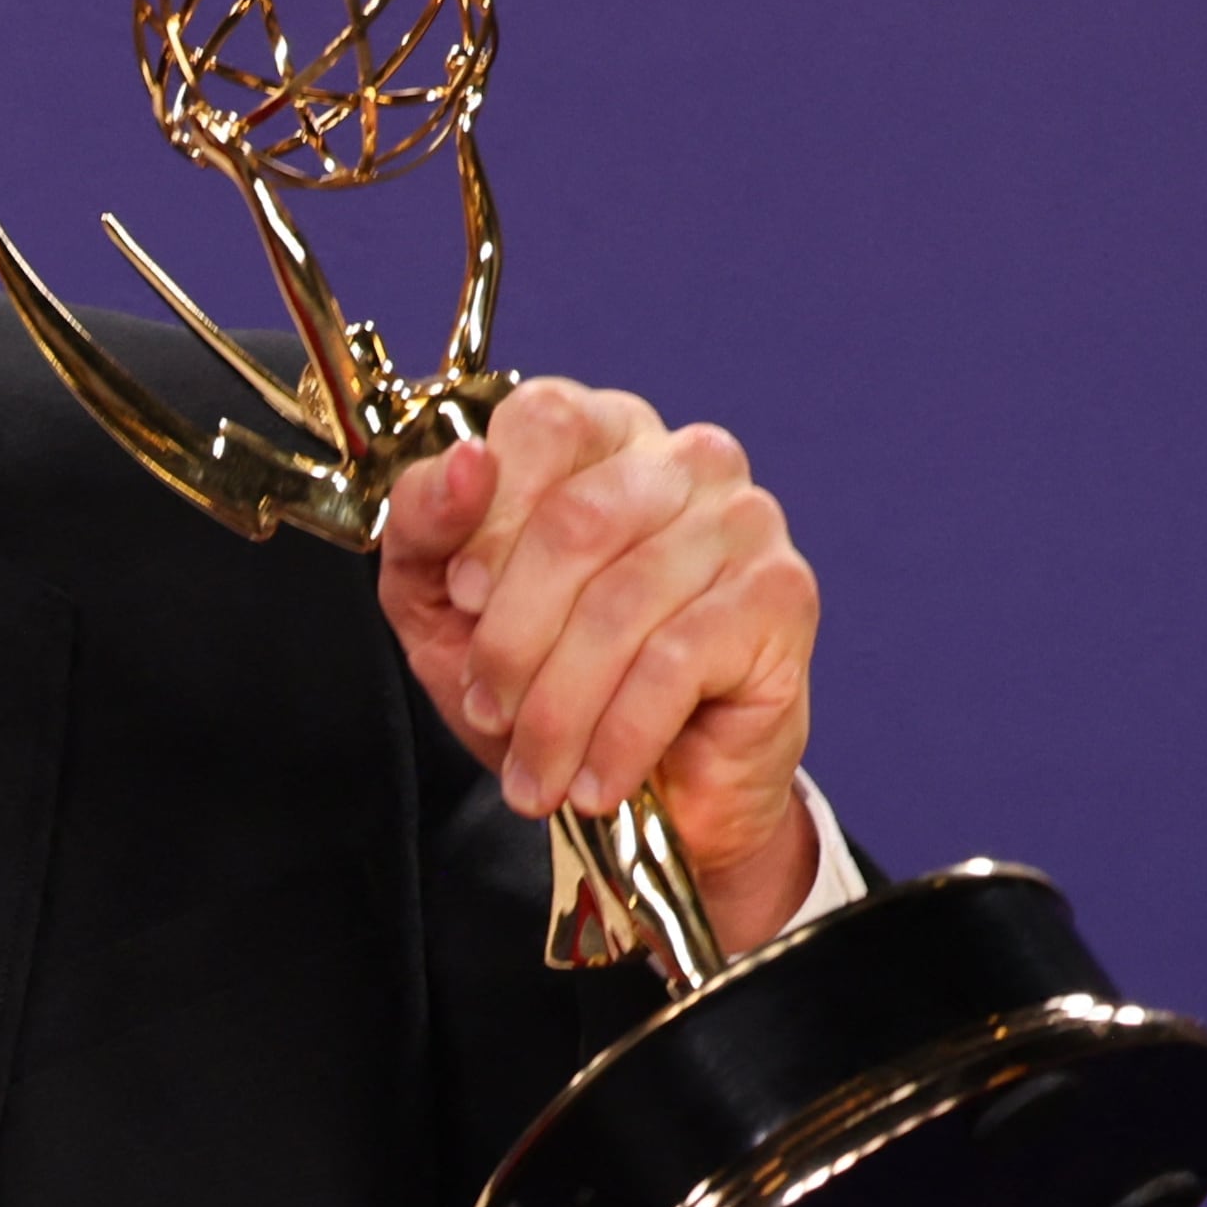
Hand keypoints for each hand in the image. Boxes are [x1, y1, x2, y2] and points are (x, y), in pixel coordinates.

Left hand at [377, 377, 822, 951]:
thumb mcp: (441, 597)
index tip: (462, 597)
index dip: (490, 515)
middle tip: (488, 709)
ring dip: (559, 706)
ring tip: (535, 768)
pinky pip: (677, 662)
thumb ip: (425, 522)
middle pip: (578, 521)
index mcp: (600, 433)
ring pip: (622, 603)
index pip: (545, 420)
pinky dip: (619, 734)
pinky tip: (595, 779)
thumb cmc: (542, 671)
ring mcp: (744, 522)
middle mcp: (682, 460)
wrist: (650, 787)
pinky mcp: (782, 598)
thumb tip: (463, 467)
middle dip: (513, 637)